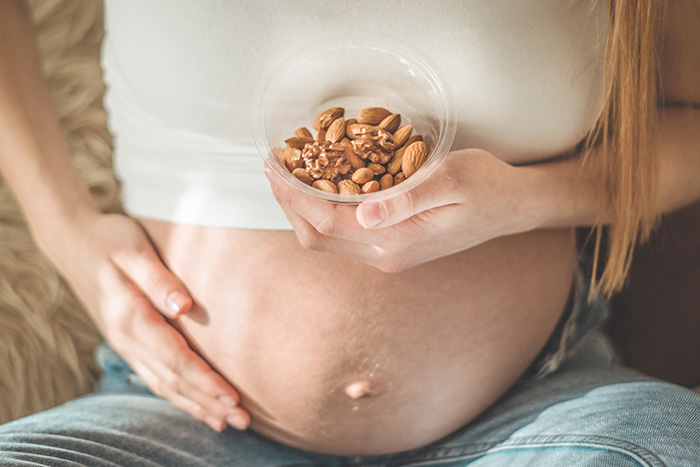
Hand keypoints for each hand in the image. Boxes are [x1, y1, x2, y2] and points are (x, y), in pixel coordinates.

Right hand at [47, 213, 248, 431]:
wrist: (73, 243)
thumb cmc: (110, 240)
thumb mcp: (134, 250)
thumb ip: (158, 278)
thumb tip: (184, 306)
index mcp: (130, 317)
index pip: (174, 358)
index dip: (204, 380)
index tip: (232, 396)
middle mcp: (127, 339)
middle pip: (172, 380)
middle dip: (208, 402)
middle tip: (243, 420)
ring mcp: (126, 345)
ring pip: (164, 386)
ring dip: (196, 406)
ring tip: (227, 422)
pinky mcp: (129, 345)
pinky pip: (155, 379)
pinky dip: (178, 397)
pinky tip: (198, 408)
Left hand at [268, 149, 534, 271]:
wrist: (511, 208)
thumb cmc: (485, 185)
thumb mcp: (450, 179)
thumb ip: (405, 198)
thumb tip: (362, 214)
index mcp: (396, 240)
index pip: (326, 221)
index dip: (294, 194)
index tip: (274, 165)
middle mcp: (386, 256)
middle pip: (316, 237)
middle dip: (288, 203)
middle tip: (272, 166)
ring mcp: (388, 256)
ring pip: (325, 240)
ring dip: (301, 209)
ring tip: (287, 174)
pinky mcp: (392, 249)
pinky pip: (341, 237)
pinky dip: (320, 213)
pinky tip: (318, 187)